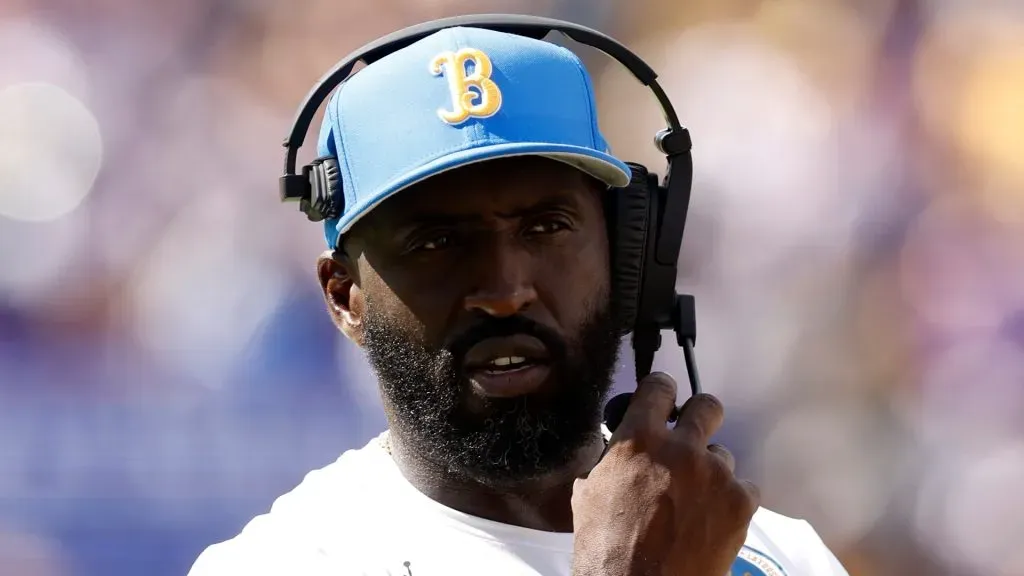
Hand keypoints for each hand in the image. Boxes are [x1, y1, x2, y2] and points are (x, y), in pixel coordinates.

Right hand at [571, 372, 758, 575]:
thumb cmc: (606, 549)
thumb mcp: (588, 494)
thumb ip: (611, 461)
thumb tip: (619, 451)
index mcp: (638, 439)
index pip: (659, 386)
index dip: (662, 392)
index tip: (664, 400)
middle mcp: (682, 448)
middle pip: (707, 405)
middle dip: (698, 417)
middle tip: (690, 438)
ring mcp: (716, 474)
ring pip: (723, 454)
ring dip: (710, 471)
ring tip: (694, 501)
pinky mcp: (741, 503)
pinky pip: (746, 487)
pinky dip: (731, 500)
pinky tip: (712, 520)